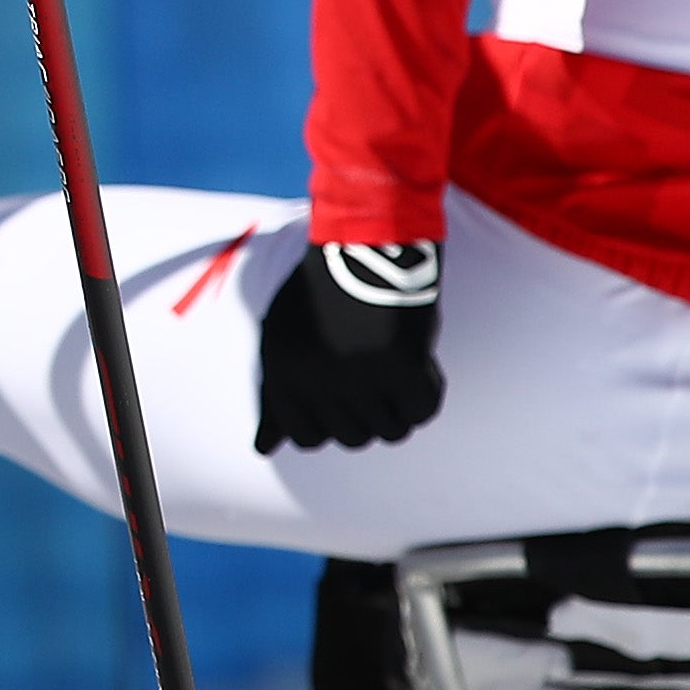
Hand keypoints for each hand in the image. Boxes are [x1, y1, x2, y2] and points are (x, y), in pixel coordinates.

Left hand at [255, 238, 442, 451]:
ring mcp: (359, 375)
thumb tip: (262, 449)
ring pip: (390, 432)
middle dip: (367, 412)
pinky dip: (426, 393)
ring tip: (395, 364)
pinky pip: (422, 410)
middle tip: (374, 372)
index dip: (330, 419)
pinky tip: (419, 363)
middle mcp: (315, 379)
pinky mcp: (401, 365)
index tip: (344, 391)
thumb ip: (273, 397)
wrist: (365, 240)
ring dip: (398, 405)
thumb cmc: (324, 291)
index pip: (306, 437)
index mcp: (281, 372)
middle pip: (351, 438)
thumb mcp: (283, 338)